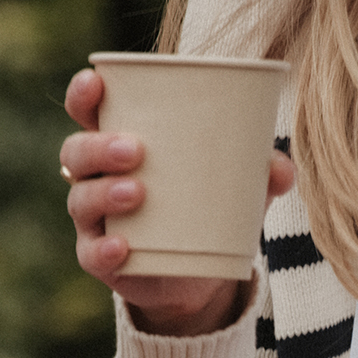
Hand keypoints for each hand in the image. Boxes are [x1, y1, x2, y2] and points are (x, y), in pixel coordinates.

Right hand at [61, 67, 295, 337]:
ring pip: (80, 200)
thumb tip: (281, 169)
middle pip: (77, 153)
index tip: (96, 84)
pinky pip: (91, 254)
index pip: (89, 112)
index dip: (84, 95)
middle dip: (98, 146)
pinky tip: (122, 246)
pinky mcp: (100, 260)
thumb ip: (260, 172)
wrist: (195, 274)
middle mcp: (96, 178)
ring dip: (103, 193)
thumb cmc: (206, 206)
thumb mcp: (235, 185)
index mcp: (118, 143)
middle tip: (136, 149)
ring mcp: (95, 221)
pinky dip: (104, 249)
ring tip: (138, 192)